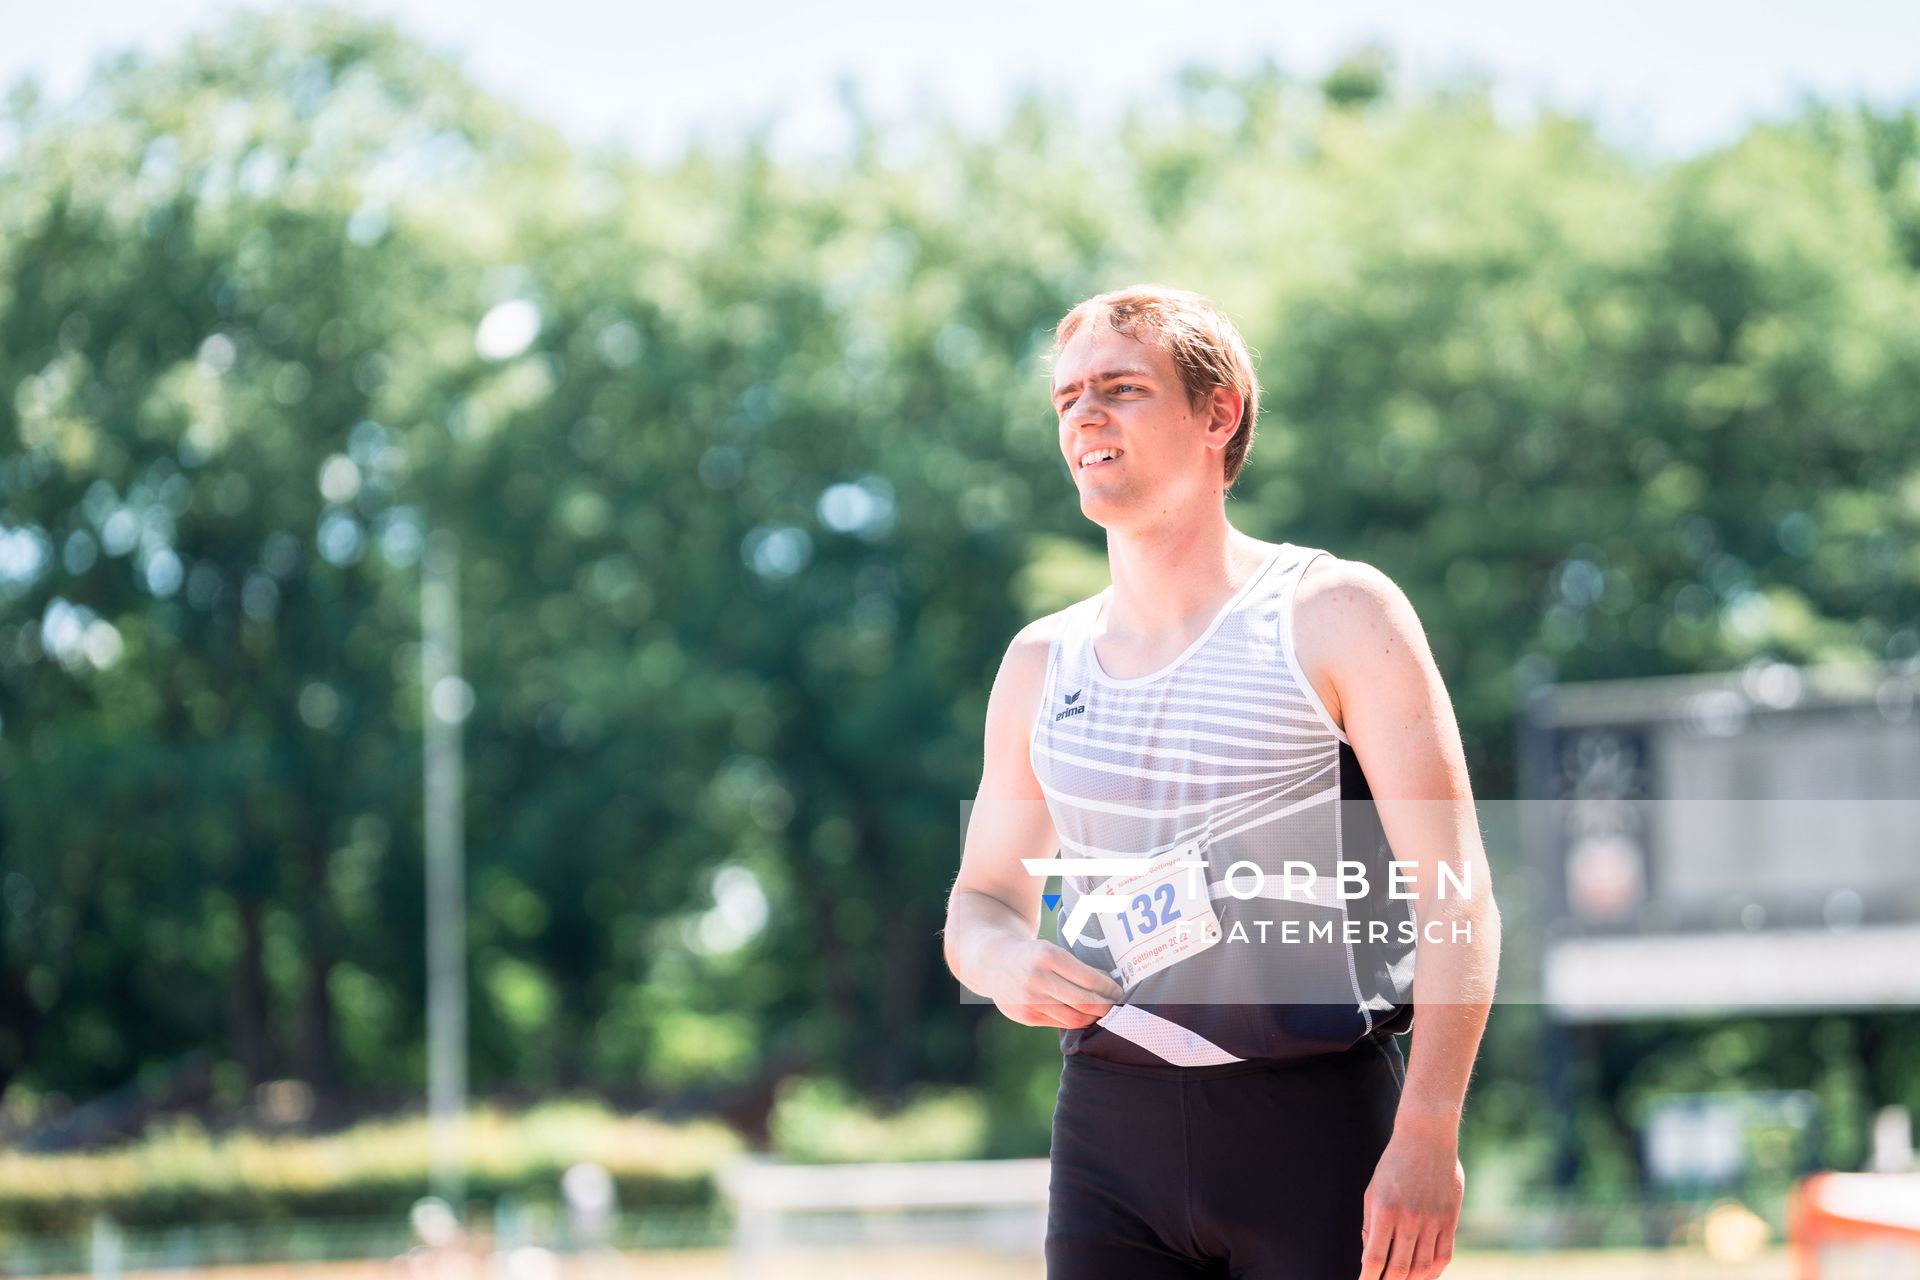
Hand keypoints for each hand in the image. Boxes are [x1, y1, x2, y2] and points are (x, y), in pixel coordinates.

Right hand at [985, 938, 1126, 1027]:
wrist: (993, 960)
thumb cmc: (1032, 954)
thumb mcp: (1052, 950)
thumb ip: (1077, 969)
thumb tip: (1108, 986)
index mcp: (1047, 955)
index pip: (1090, 981)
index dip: (1109, 990)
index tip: (1119, 991)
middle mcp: (1037, 978)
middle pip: (1085, 1004)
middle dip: (1106, 1008)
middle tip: (1115, 1006)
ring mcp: (1029, 1000)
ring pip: (1073, 1019)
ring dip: (1091, 1018)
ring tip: (1099, 1013)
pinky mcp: (1025, 1016)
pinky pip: (1058, 1024)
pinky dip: (1072, 1021)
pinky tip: (1079, 1016)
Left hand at [1357, 1117, 1464, 1279]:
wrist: (1426, 1137)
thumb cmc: (1393, 1164)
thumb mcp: (1373, 1190)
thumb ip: (1371, 1225)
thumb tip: (1369, 1258)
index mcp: (1385, 1210)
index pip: (1375, 1257)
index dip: (1368, 1277)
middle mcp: (1409, 1218)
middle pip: (1399, 1268)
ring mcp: (1432, 1220)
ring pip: (1423, 1266)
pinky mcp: (1450, 1218)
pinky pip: (1444, 1255)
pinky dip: (1434, 1272)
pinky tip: (1425, 1276)